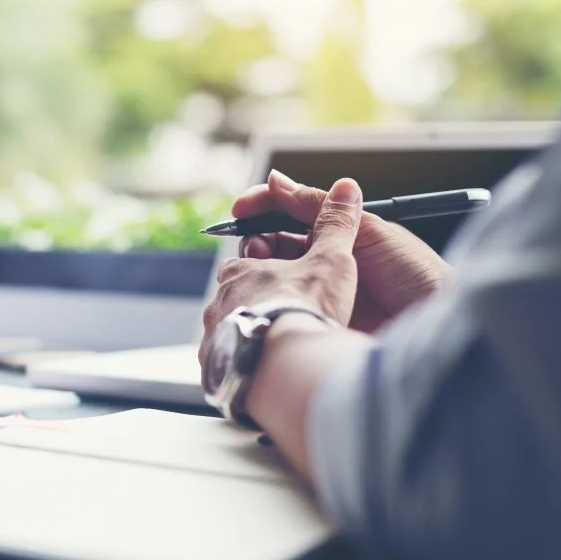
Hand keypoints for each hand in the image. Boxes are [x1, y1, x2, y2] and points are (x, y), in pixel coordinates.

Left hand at [199, 179, 362, 391]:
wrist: (286, 365)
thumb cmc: (306, 307)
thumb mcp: (331, 259)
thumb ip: (336, 225)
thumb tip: (347, 189)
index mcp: (238, 271)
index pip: (250, 257)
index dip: (272, 261)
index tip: (293, 272)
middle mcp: (218, 303)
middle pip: (241, 295)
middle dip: (263, 299)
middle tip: (292, 310)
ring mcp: (213, 337)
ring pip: (234, 329)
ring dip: (254, 332)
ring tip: (283, 345)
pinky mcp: (216, 369)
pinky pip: (230, 363)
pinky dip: (247, 363)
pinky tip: (268, 370)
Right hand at [232, 170, 448, 331]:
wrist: (438, 324)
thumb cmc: (415, 274)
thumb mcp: (368, 229)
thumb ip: (320, 208)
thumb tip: (278, 181)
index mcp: (342, 234)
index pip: (292, 213)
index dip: (265, 207)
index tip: (240, 210)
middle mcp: (328, 260)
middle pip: (277, 243)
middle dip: (257, 239)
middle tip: (251, 245)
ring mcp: (322, 291)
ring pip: (277, 273)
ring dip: (261, 267)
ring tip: (259, 269)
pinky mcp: (320, 319)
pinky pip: (288, 305)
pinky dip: (270, 298)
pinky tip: (264, 296)